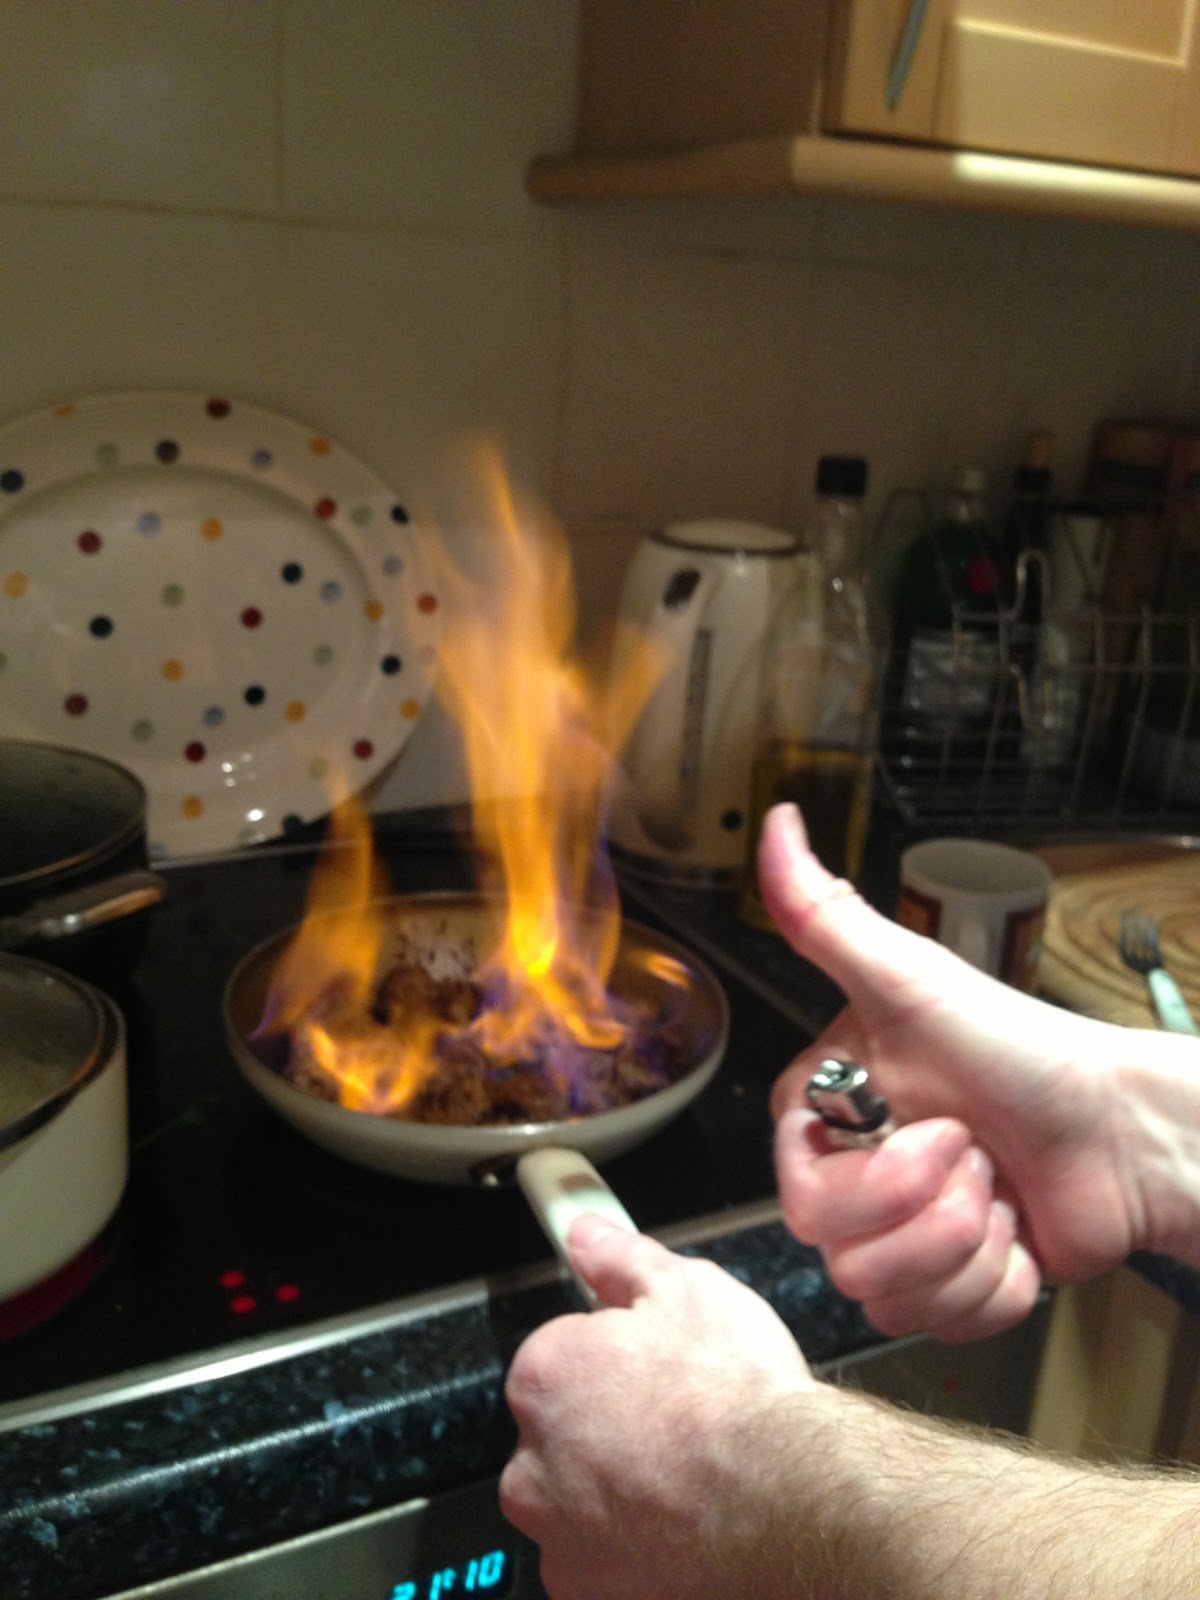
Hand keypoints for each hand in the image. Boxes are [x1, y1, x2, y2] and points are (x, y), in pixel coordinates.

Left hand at [500, 1214, 813, 1599]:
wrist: (790, 1499)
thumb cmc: (737, 1397)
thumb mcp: (688, 1289)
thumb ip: (622, 1260)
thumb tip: (585, 1234)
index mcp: (545, 1377)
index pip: (557, 1358)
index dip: (612, 1357)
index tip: (651, 1366)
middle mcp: (532, 1464)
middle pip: (560, 1436)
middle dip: (605, 1428)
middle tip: (676, 1423)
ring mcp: (560, 1539)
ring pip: (578, 1504)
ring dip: (615, 1493)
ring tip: (689, 1479)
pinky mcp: (591, 1594)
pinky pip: (601, 1563)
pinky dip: (634, 1551)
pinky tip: (687, 1528)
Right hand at [758, 803, 1146, 1341]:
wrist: (1125, 1132)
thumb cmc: (1026, 1051)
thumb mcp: (914, 981)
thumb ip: (825, 914)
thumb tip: (778, 823)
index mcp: (825, 1114)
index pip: (800, 1194)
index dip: (877, 1179)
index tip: (939, 1130)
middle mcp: (852, 1177)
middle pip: (842, 1255)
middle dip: (934, 1212)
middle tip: (981, 1157)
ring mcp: (898, 1238)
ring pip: (888, 1298)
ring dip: (972, 1250)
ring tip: (1006, 1196)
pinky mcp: (947, 1288)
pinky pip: (942, 1325)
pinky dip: (998, 1287)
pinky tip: (1021, 1238)